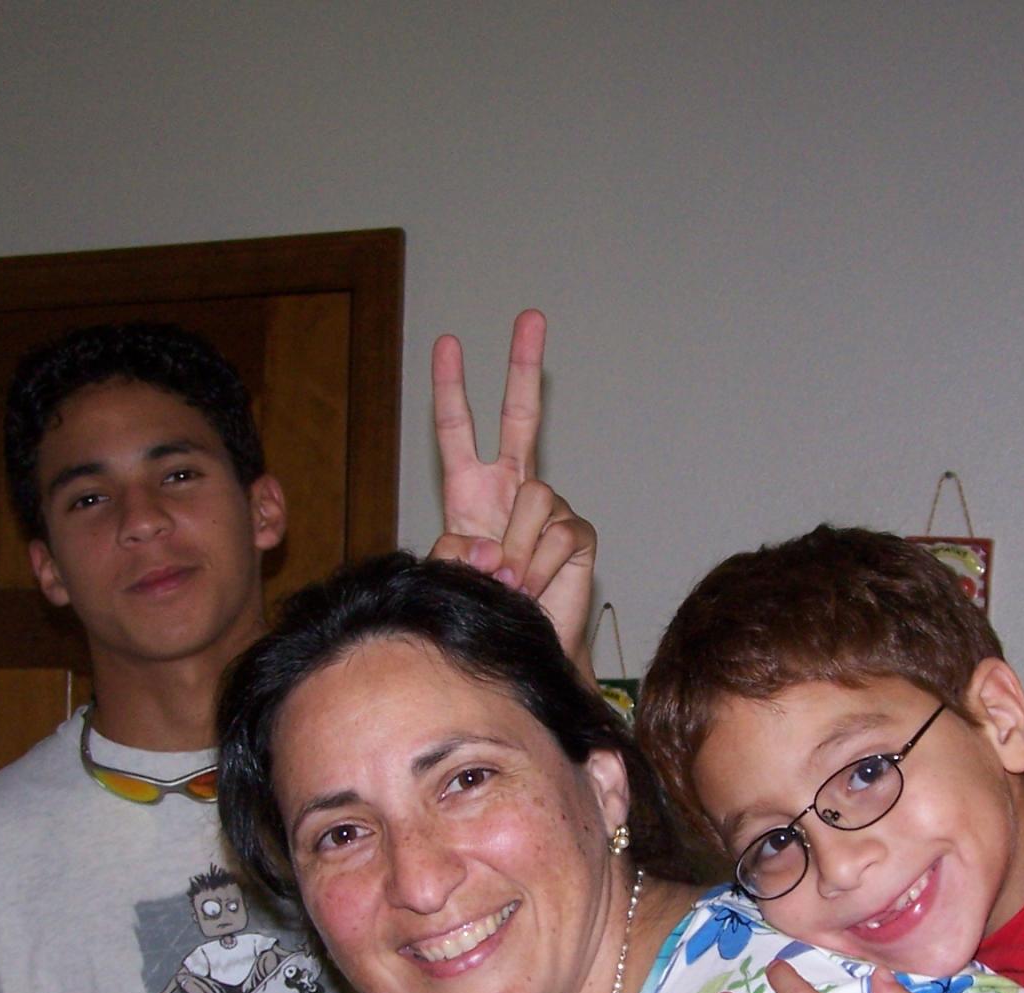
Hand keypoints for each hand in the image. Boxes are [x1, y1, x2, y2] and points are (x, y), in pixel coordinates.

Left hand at [428, 310, 597, 670]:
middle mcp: (514, 488)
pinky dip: (537, 565)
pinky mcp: (577, 533)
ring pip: (533, 498)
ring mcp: (549, 509)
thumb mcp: (450, 576)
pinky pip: (556, 533)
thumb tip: (489, 544)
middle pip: (521, 417)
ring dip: (514, 548)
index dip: (451, 389)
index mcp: (472, 490)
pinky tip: (531, 587)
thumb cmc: (485, 609)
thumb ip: (453, 553)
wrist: (526, 646)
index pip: (459, 430)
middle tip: (531, 317)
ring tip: (507, 584)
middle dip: (524, 366)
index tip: (447, 344)